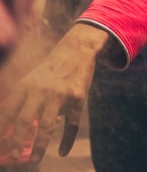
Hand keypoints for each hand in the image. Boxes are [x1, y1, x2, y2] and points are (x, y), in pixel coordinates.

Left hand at [0, 24, 108, 162]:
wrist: (77, 48)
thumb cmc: (50, 69)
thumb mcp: (33, 79)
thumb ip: (23, 101)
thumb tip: (12, 132)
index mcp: (26, 85)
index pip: (8, 111)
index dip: (2, 131)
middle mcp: (41, 89)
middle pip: (25, 120)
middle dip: (17, 143)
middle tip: (14, 157)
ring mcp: (61, 94)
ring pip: (47, 126)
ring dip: (40, 146)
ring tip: (35, 159)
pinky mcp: (78, 97)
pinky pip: (71, 124)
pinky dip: (67, 141)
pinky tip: (62, 152)